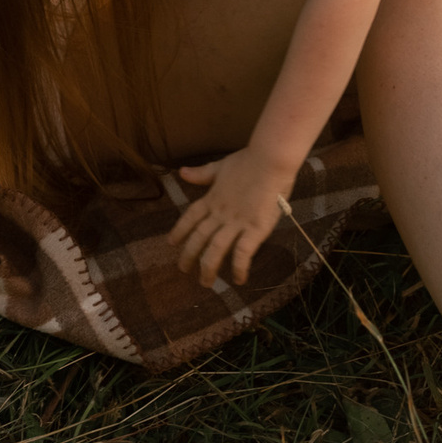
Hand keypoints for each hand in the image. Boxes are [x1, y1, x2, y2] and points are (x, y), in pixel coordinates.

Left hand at [167, 144, 295, 285]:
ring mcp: (236, 222)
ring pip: (216, 249)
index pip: (190, 217)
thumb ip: (202, 173)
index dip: (180, 231)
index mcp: (212, 198)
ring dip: (208, 267)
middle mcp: (220, 213)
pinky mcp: (255, 229)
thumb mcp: (221, 166)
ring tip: (206, 282)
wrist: (271, 159)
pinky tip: (239, 279)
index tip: (171, 243)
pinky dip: (239, 268)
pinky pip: (243, 253)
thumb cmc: (249, 160)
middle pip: (199, 238)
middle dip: (189, 255)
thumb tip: (181, 172)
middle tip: (183, 270)